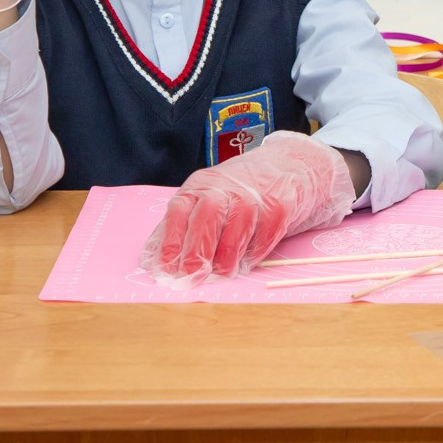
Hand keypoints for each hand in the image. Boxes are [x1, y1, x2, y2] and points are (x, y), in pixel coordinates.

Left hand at [139, 131, 356, 283]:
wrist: (288, 167)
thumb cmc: (240, 193)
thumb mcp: (207, 199)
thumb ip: (183, 227)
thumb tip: (154, 262)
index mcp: (201, 185)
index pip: (179, 210)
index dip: (170, 240)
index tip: (164, 268)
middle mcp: (227, 187)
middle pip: (208, 215)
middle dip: (196, 248)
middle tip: (190, 275)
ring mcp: (255, 194)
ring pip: (238, 226)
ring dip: (226, 255)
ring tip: (221, 273)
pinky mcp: (280, 205)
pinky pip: (264, 234)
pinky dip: (253, 253)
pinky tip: (246, 262)